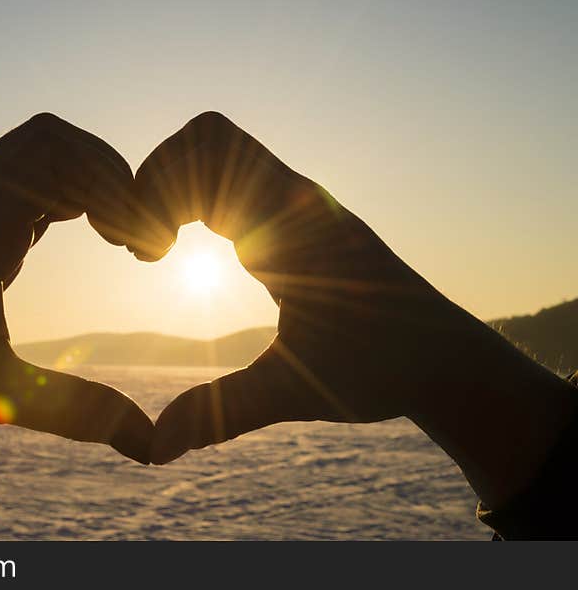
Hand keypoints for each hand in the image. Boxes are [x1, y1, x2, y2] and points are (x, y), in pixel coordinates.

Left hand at [0, 114, 151, 537]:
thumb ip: (78, 412)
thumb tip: (153, 445)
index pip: (55, 156)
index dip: (115, 187)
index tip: (141, 249)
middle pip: (47, 139)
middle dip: (105, 171)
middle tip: (133, 231)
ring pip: (31, 157)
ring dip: (82, 181)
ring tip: (115, 235)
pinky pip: (19, 186)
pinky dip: (62, 196)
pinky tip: (82, 233)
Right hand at [130, 112, 574, 507]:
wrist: (445, 360)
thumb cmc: (383, 371)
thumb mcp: (295, 393)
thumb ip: (221, 412)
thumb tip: (152, 449)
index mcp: (292, 224)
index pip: (210, 148)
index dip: (157, 185)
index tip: (149, 257)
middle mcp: (295, 200)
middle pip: (205, 139)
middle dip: (155, 182)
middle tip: (144, 252)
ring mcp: (295, 205)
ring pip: (218, 154)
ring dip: (173, 188)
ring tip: (157, 252)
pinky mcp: (294, 220)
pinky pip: (233, 179)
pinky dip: (193, 200)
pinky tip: (185, 251)